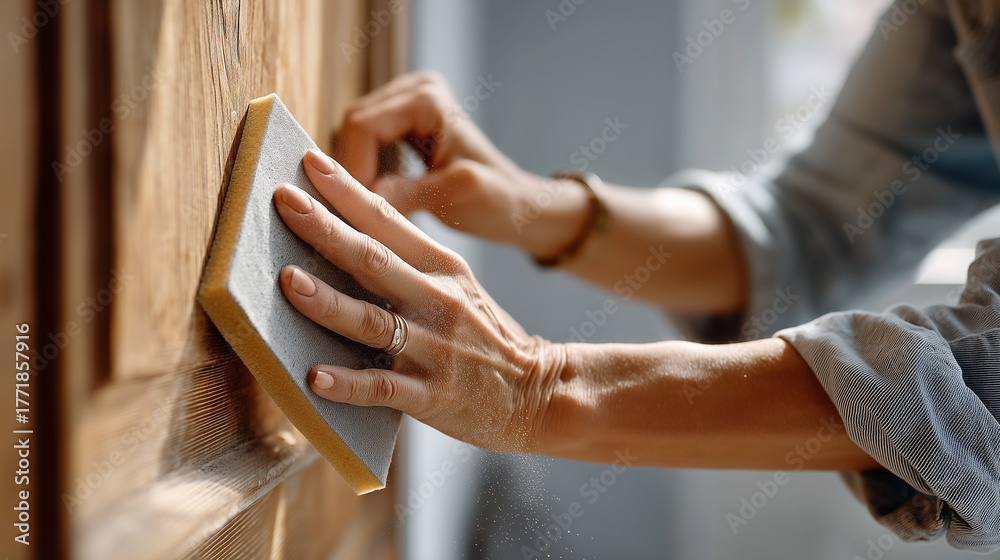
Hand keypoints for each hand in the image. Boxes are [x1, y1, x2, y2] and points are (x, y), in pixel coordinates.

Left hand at [273, 148, 565, 452]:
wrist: (538, 390)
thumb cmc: (486, 335)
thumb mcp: (458, 285)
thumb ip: (409, 262)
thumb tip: (346, 234)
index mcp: (442, 268)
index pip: (388, 221)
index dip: (347, 192)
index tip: (309, 162)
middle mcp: (437, 301)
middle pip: (374, 260)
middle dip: (326, 229)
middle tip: (284, 200)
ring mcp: (435, 349)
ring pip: (373, 322)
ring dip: (328, 302)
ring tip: (289, 282)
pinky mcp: (433, 396)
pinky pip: (384, 388)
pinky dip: (348, 383)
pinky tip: (316, 376)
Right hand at [334, 70, 589, 260]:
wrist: (516, 205)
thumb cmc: (496, 200)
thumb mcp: (452, 198)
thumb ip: (403, 195)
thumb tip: (354, 198)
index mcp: (427, 99)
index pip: (362, 126)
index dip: (352, 168)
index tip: (356, 208)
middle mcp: (414, 89)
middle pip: (352, 127)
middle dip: (351, 171)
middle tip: (357, 211)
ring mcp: (406, 102)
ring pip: (352, 137)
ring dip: (356, 172)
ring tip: (365, 206)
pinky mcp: (401, 122)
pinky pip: (364, 144)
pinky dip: (364, 170)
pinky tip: (375, 196)